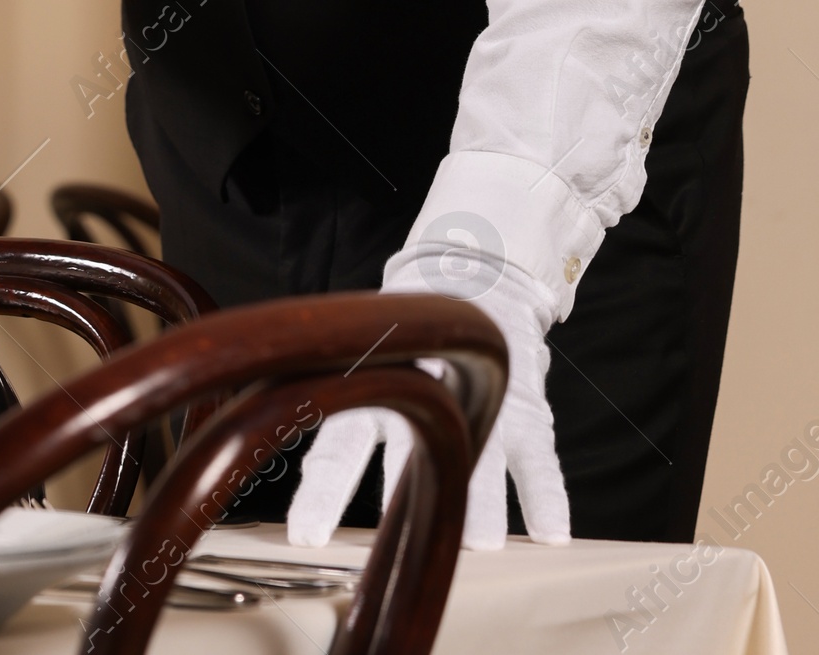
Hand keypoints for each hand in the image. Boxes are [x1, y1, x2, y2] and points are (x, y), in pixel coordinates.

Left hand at [287, 258, 569, 551]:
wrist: (480, 273)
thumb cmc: (415, 328)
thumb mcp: (371, 350)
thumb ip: (336, 395)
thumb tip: (267, 428)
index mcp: (383, 386)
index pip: (343, 442)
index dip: (324, 490)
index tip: (307, 536)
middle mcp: (434, 397)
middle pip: (415, 455)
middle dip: (406, 499)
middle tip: (399, 545)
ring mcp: (486, 403)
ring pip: (483, 459)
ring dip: (483, 504)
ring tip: (482, 545)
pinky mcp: (529, 410)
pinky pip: (541, 458)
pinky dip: (546, 496)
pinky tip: (551, 534)